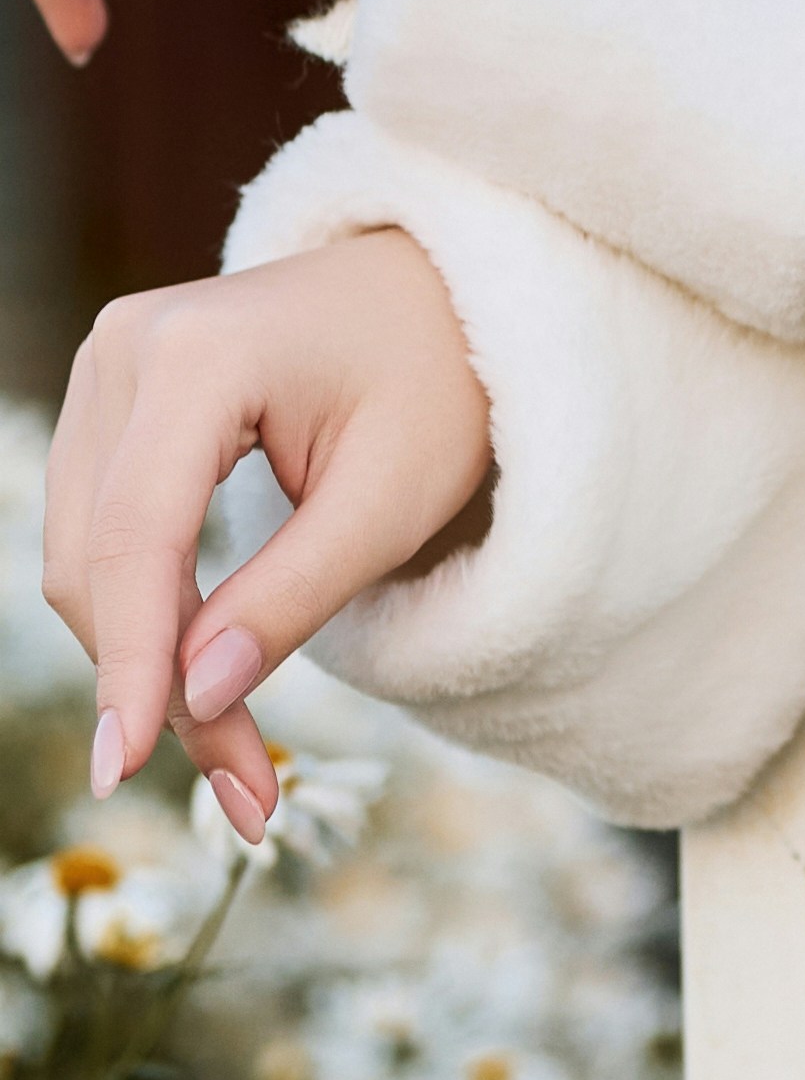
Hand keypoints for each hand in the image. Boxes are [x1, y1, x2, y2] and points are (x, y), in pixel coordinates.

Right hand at [45, 239, 493, 842]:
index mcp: (200, 351)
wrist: (444, 287)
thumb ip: (294, 593)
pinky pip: (102, 531)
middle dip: (158, 684)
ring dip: (148, 662)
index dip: (132, 662)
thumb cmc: (440, 380)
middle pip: (98, 560)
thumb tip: (194, 697)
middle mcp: (129, 345)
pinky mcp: (114, 399)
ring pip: (85, 558)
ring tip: (239, 755)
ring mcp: (110, 365)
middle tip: (247, 792)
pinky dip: (147, 616)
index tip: (129, 770)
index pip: (136, 536)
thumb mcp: (394, 497)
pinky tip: (201, 681)